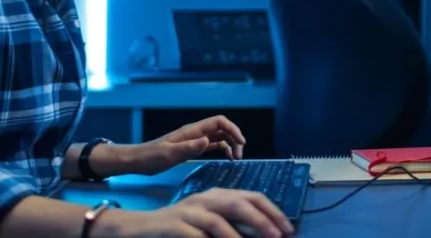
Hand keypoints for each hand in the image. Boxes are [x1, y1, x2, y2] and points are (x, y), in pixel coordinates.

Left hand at [134, 115, 247, 174]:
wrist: (138, 160)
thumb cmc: (151, 158)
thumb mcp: (169, 154)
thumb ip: (189, 148)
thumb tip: (208, 141)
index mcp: (192, 130)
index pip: (218, 122)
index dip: (233, 129)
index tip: (241, 143)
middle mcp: (195, 132)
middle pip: (222, 128)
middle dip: (234, 139)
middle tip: (238, 156)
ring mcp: (194, 139)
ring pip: (219, 136)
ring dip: (230, 144)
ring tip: (235, 159)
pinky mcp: (192, 147)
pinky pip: (212, 144)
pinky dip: (222, 149)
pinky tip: (226, 157)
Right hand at [141, 188, 293, 237]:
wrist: (142, 227)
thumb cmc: (182, 226)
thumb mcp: (211, 222)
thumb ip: (234, 224)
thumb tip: (265, 232)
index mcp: (218, 195)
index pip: (251, 196)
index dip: (272, 211)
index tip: (288, 228)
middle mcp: (205, 199)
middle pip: (238, 203)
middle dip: (262, 219)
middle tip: (278, 236)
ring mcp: (188, 211)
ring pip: (218, 220)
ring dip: (238, 236)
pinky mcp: (174, 225)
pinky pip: (196, 236)